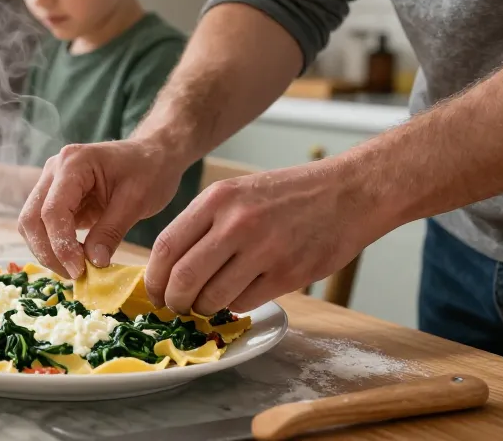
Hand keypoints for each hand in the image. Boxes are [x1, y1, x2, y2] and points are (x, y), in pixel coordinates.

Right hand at [17, 140, 186, 278]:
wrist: (153, 155)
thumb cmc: (149, 171)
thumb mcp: (136, 201)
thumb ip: (111, 232)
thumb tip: (94, 264)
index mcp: (73, 163)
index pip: (52, 211)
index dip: (61, 245)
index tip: (79, 270)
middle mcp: (54, 170)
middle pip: (31, 218)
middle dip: (48, 252)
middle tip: (74, 274)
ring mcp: (52, 183)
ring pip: (31, 224)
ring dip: (47, 251)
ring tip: (75, 269)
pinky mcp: (57, 198)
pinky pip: (44, 226)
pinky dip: (54, 245)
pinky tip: (75, 259)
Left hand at [144, 162, 380, 315]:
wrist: (348, 192)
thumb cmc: (287, 194)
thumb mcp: (236, 192)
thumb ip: (203, 223)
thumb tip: (170, 266)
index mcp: (217, 199)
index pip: (166, 247)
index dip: (154, 278)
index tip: (155, 292)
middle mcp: (236, 223)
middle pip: (183, 278)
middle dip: (174, 302)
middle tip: (176, 307)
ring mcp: (263, 250)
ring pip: (212, 297)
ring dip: (203, 309)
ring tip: (207, 304)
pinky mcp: (288, 274)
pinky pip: (244, 303)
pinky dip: (234, 306)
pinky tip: (238, 295)